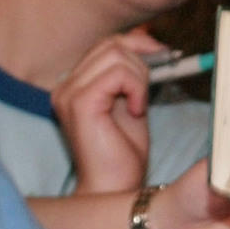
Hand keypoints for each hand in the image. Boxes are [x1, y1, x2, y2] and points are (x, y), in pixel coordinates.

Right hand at [52, 30, 161, 192]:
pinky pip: (119, 74)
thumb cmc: (123, 153)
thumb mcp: (132, 101)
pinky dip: (137, 88)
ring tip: (140, 106)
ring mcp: (69, 92)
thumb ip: (133, 73)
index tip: (164, 55)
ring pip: (116, 54)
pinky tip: (137, 111)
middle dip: (142, 61)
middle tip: (152, 89)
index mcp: (74, 83)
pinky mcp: (80, 102)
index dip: (138, 43)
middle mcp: (65, 85)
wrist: (114, 188)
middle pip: (111, 44)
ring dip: (140, 78)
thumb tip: (150, 40)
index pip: (106, 44)